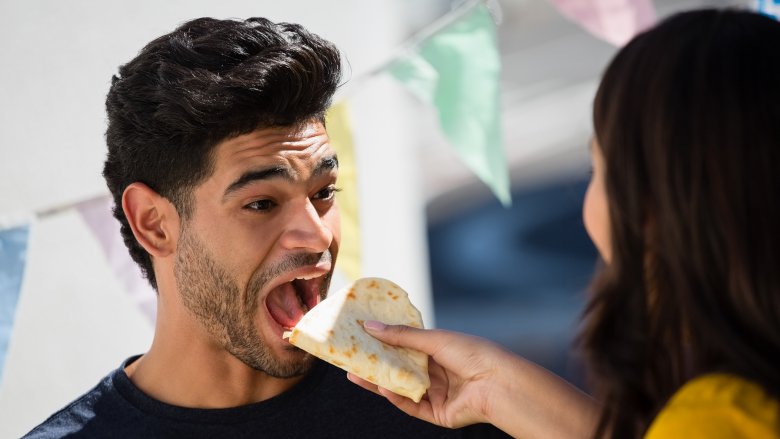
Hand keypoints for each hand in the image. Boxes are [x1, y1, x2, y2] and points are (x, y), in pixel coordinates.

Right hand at [349, 321, 598, 438]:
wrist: (499, 383)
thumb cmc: (473, 354)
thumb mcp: (434, 339)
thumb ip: (401, 336)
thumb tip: (370, 325)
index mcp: (439, 351)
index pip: (406, 347)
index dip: (384, 343)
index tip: (361, 336)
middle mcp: (437, 373)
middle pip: (400, 369)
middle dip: (376, 365)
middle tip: (350, 359)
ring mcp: (436, 394)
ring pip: (402, 388)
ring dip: (380, 382)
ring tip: (356, 374)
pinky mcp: (437, 413)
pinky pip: (412, 406)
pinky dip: (397, 398)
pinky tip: (384, 389)